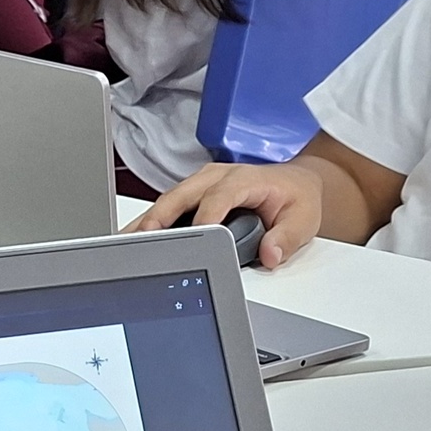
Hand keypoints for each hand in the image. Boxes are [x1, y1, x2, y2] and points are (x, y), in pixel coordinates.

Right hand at [130, 159, 321, 263]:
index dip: (206, 215)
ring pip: (169, 199)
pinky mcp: (192, 193)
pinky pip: (168, 204)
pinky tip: (134, 235)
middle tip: (143, 237)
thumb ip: (287, 238)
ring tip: (126, 240)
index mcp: (245, 179)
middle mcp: (219, 176)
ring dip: (148, 219)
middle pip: (182, 194)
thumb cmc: (295, 198)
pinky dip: (151, 220)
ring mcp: (202, 183)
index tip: (196, 235)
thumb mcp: (303, 220)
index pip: (221, 195)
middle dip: (161, 216)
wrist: (294, 183)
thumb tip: (270, 254)